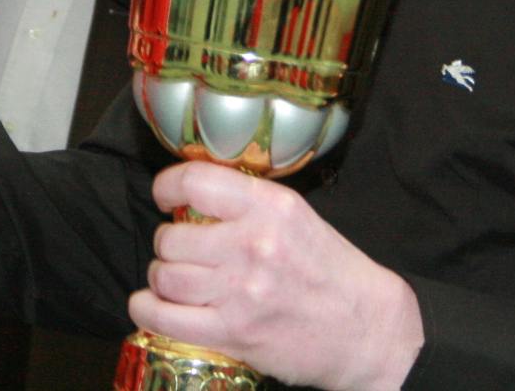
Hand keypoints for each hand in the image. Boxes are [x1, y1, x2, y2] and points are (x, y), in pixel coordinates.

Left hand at [129, 162, 421, 390]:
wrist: (367, 330)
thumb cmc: (331, 272)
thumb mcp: (298, 217)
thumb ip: (248, 204)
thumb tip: (192, 197)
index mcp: (270, 206)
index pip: (194, 182)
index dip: (167, 188)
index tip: (166, 198)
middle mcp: (253, 244)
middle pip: (171, 237)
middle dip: (169, 245)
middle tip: (184, 253)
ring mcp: (241, 291)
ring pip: (164, 275)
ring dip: (162, 278)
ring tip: (177, 280)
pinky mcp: (234, 332)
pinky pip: (164, 318)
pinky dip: (147, 310)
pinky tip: (151, 305)